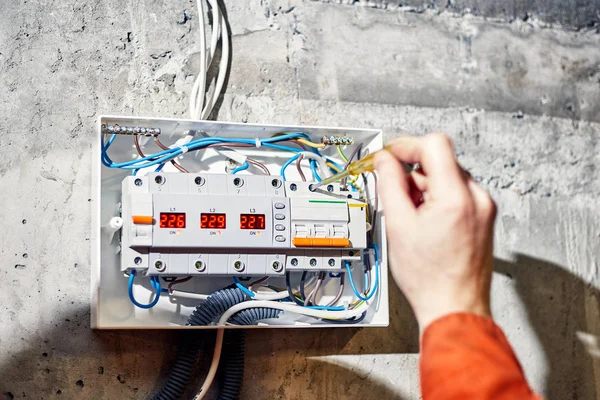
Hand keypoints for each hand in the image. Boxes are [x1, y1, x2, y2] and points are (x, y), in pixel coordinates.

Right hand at [375, 134, 496, 331]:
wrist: (455, 307)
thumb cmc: (430, 278)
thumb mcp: (398, 226)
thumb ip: (389, 184)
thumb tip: (384, 160)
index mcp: (457, 196)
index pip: (434, 145)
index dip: (407, 146)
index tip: (390, 155)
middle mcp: (477, 197)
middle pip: (440, 160)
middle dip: (414, 172)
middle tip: (397, 196)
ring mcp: (484, 207)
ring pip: (448, 176)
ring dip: (425, 187)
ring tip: (413, 216)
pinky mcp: (484, 217)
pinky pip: (457, 193)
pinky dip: (438, 198)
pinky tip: (426, 222)